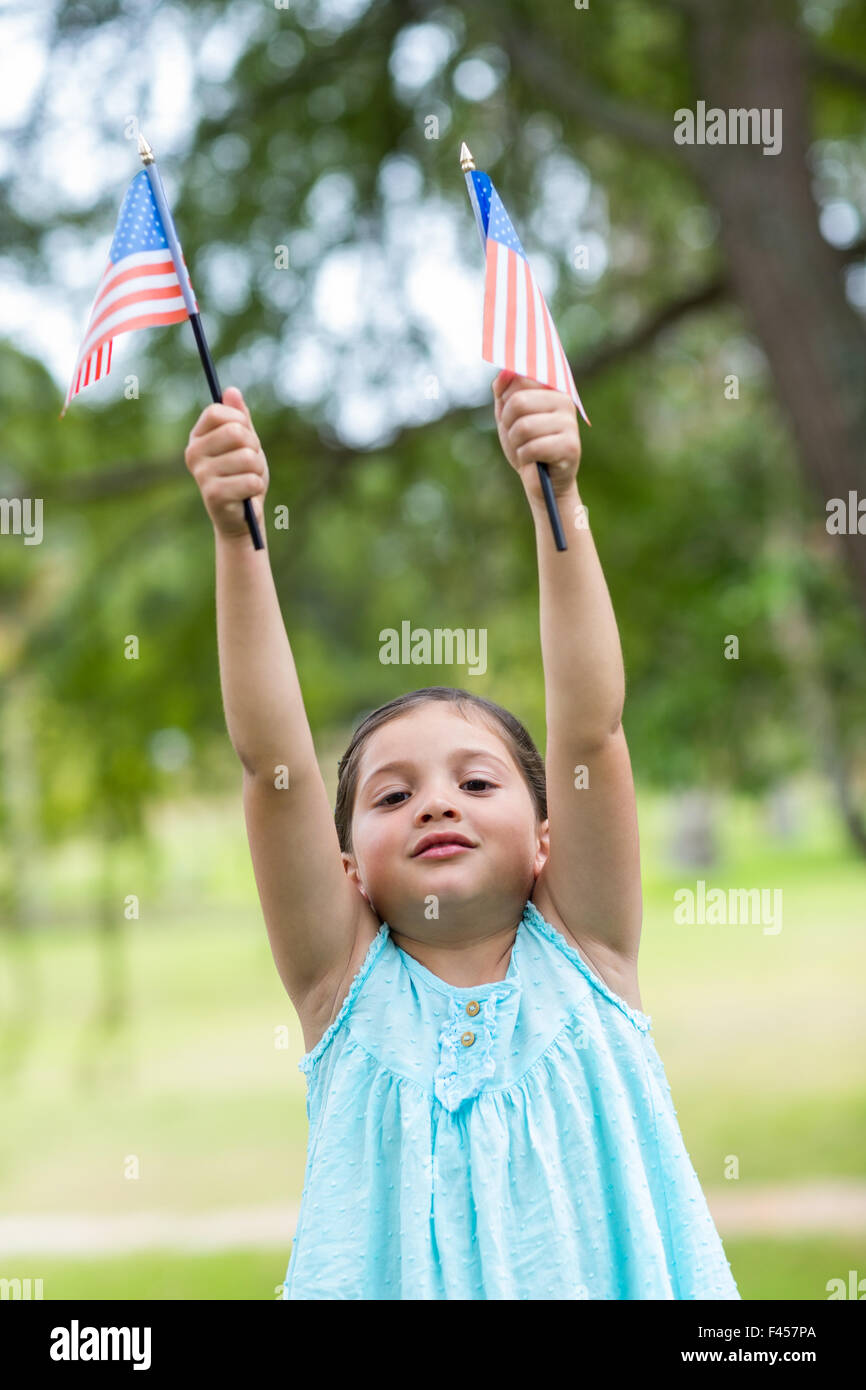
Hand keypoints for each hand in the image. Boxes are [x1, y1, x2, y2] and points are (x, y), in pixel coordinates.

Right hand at [184, 387, 268, 538]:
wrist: (242, 515)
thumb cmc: (243, 475)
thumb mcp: (244, 442)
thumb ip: (239, 417)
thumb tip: (231, 391)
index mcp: (197, 437)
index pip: (215, 412)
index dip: (239, 420)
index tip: (246, 434)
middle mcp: (193, 454)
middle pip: (235, 432)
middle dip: (253, 447)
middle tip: (250, 462)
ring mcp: (201, 475)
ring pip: (247, 458)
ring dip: (257, 469)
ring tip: (249, 479)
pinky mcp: (213, 495)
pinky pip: (250, 480)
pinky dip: (256, 487)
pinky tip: (247, 494)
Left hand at [492, 370, 580, 501]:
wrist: (541, 480)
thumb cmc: (525, 444)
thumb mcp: (508, 415)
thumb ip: (504, 391)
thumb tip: (505, 372)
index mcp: (550, 388)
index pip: (519, 378)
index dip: (506, 400)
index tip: (512, 414)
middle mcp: (564, 400)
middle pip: (518, 402)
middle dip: (509, 424)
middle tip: (518, 437)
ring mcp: (569, 422)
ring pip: (523, 426)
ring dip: (516, 443)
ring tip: (527, 449)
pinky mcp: (570, 446)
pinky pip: (532, 448)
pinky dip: (525, 458)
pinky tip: (534, 461)